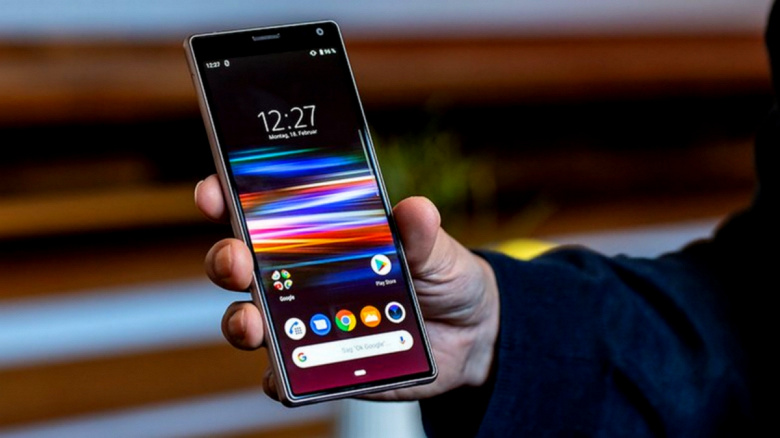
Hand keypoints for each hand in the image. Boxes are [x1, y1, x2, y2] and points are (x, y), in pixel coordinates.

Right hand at [195, 175, 499, 400]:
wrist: (470, 336)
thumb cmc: (442, 278)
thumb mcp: (437, 250)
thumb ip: (421, 233)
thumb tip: (415, 210)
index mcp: (321, 235)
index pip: (263, 211)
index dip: (229, 198)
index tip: (214, 191)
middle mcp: (301, 276)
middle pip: (242, 266)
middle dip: (226, 259)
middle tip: (236, 259)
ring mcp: (306, 322)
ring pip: (252, 321)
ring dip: (242, 321)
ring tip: (254, 321)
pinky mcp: (319, 364)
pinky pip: (285, 375)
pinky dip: (278, 377)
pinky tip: (283, 375)